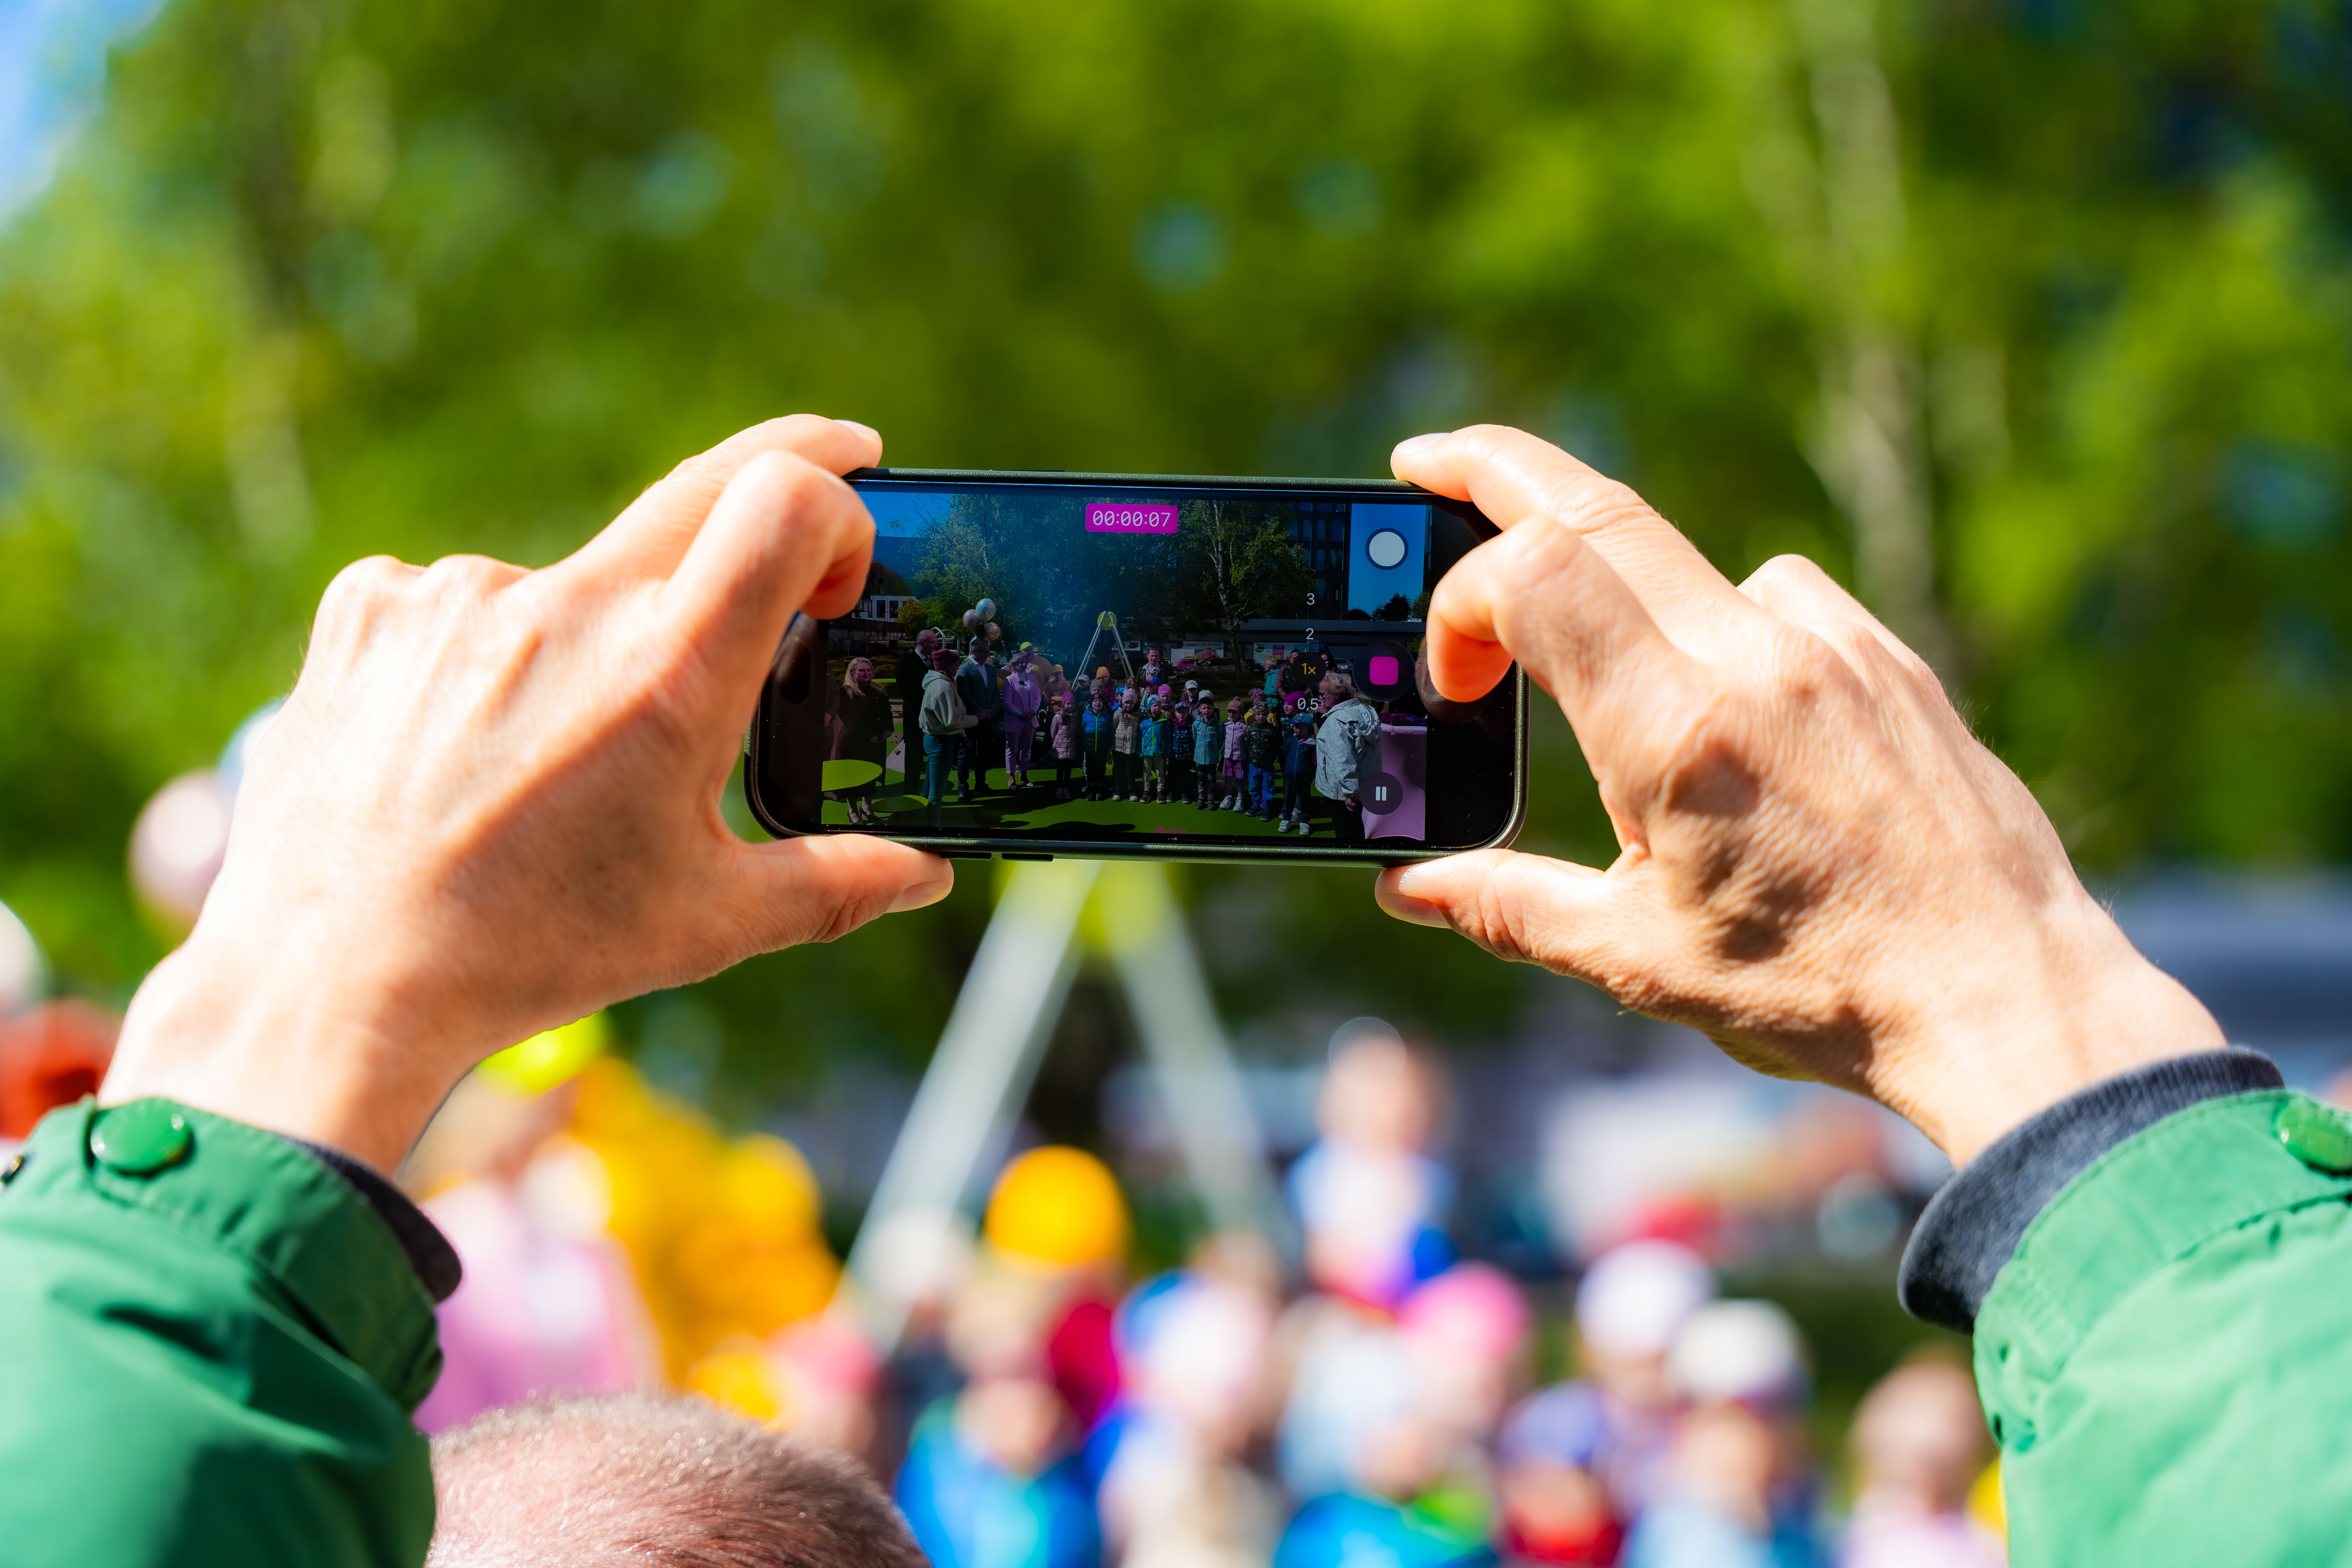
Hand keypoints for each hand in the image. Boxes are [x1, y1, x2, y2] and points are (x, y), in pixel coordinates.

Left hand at [103, 417, 952, 1171]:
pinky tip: (459, 741)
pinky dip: (484, 653)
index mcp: (667, 677)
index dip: (835, 503)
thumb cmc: (533, 953)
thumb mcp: (707, 925)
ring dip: (590, 640)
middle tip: (814, 513)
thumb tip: (928, 875)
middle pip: (702, 491)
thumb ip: (835, 883)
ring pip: (571, 583)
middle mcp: (567, 610)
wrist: (331, 979)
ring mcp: (459, 597)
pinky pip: (460, 598)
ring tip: (546, 760)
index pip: (783, 498)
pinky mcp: (372, 605)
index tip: (838, 567)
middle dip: (779, 490)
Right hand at [1375, 426, 2221, 1162]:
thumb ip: (1509, 906)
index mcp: (1677, 734)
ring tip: (1605, 691)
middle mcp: (1756, 662)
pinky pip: (1777, 597)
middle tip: (1424, 460)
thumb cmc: (1825, 995)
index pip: (1531, 576)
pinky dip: (1719, 628)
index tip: (1454, 684)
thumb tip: (1407, 887)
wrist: (2009, 1001)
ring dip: (1617, 591)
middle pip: (1595, 508)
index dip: (1459, 604)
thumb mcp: (1640, 960)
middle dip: (1491, 470)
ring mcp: (1834, 648)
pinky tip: (1731, 715)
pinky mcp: (1888, 659)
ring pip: (1687, 560)